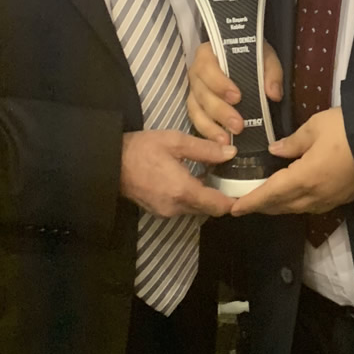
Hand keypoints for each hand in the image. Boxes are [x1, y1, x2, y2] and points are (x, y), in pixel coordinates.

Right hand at [120, 131, 235, 218]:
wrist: (109, 162)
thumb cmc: (142, 149)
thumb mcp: (175, 141)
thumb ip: (205, 149)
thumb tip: (231, 153)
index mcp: (183, 191)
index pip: (219, 206)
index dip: (234, 201)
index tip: (244, 190)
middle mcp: (176, 208)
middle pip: (209, 210)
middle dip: (221, 198)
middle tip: (230, 179)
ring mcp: (166, 212)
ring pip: (196, 210)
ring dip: (205, 198)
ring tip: (212, 177)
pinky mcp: (158, 211)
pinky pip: (183, 208)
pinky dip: (192, 198)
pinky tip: (191, 180)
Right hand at [187, 41, 283, 144]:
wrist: (240, 56)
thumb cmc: (249, 56)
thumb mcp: (263, 56)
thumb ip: (270, 71)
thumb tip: (273, 94)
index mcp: (207, 56)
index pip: (208, 69)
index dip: (220, 84)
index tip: (237, 97)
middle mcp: (196, 74)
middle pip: (202, 94)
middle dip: (220, 112)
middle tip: (238, 126)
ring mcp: (194, 92)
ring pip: (196, 111)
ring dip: (210, 127)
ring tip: (226, 141)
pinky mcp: (195, 108)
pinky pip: (196, 121)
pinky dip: (207, 133)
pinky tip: (219, 144)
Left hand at [231, 108, 353, 216]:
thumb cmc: (347, 129)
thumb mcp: (315, 127)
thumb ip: (292, 142)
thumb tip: (274, 151)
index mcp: (304, 178)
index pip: (270, 194)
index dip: (251, 202)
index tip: (234, 209)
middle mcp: (315, 195)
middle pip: (282, 206)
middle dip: (262, 206)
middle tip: (246, 204)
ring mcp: (331, 199)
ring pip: (297, 208)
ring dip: (279, 207)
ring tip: (266, 200)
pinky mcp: (343, 198)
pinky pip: (313, 206)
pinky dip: (297, 204)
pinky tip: (294, 196)